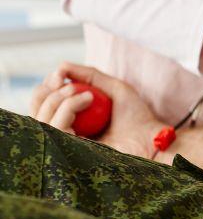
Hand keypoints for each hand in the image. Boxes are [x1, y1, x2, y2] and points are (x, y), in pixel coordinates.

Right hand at [29, 62, 163, 158]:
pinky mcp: (69, 152)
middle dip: (47, 91)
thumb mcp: (113, 88)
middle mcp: (65, 134)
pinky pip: (56, 127)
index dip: (45, 88)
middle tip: (65, 81)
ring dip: (59, 98)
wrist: (150, 136)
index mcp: (71, 121)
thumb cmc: (136, 116)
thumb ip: (89, 75)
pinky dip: (68, 106)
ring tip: (85, 91)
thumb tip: (60, 66)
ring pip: (42, 119)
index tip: (59, 74)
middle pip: (37, 112)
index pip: (43, 106)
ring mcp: (65, 145)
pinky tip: (87, 99)